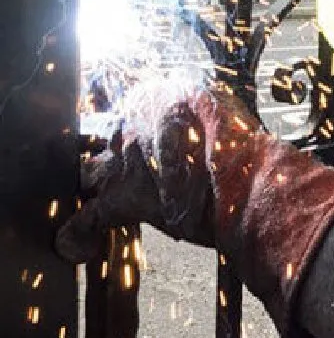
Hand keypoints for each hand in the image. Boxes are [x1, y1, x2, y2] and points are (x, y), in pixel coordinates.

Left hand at [57, 82, 333, 337]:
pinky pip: (86, 218)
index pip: (136, 106)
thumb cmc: (249, 151)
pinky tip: (76, 246)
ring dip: (96, 183)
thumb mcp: (228, 112)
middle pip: (110, 134)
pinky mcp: (123, 198)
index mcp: (162, 91)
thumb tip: (205, 120)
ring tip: (98, 195)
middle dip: (115, 152)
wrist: (252, 180)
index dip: (141, 128)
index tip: (149, 140)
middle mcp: (137, 117)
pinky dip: (79, 234)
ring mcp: (126, 157)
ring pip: (92, 170)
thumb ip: (204, 112)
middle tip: (129, 168)